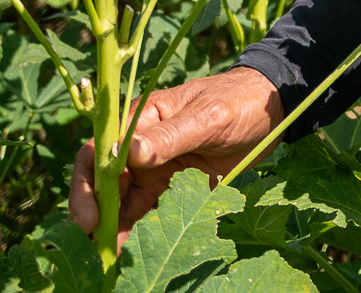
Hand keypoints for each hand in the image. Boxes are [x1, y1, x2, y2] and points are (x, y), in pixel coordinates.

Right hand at [69, 66, 284, 247]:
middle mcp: (141, 144)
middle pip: (106, 182)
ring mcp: (156, 165)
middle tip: (96, 247)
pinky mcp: (174, 183)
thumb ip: (170, 136)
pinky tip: (135, 249)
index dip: (88, 186)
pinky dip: (140, 227)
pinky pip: (149, 207)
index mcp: (142, 119)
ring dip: (116, 227)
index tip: (90, 218)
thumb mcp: (208, 117)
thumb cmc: (239, 101)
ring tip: (113, 257)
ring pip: (125, 200)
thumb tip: (128, 153)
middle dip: (97, 214)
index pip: (99, 152)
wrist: (272, 109)